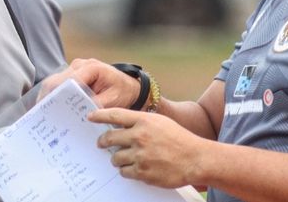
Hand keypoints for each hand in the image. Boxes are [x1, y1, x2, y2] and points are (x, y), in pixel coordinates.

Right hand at [38, 58, 140, 108]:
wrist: (129, 86)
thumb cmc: (123, 92)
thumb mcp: (114, 101)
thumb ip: (97, 104)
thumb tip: (81, 113)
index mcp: (92, 68)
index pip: (70, 80)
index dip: (58, 94)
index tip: (50, 108)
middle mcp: (80, 65)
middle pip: (57, 80)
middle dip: (47, 96)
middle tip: (39, 113)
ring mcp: (74, 68)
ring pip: (54, 81)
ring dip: (47, 96)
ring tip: (40, 113)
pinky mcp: (72, 74)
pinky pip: (58, 84)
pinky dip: (52, 95)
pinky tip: (46, 108)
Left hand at [89, 108, 205, 187]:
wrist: (196, 159)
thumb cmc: (178, 139)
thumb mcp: (159, 122)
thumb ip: (139, 122)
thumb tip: (119, 124)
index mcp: (143, 121)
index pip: (114, 115)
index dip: (99, 116)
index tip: (90, 117)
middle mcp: (139, 136)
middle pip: (109, 138)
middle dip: (102, 141)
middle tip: (101, 143)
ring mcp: (140, 155)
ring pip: (115, 158)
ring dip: (116, 158)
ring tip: (124, 158)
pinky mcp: (143, 172)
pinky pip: (124, 172)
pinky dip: (126, 170)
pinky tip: (134, 167)